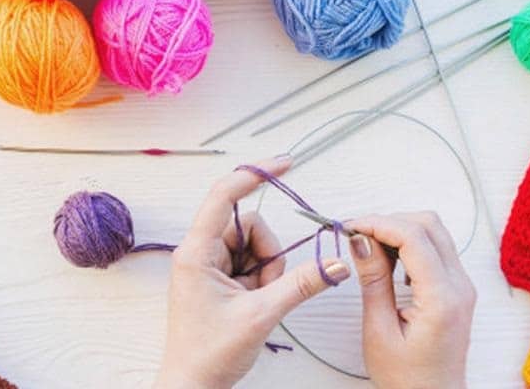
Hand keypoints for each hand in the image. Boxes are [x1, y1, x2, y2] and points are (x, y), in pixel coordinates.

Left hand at [154, 156, 350, 388]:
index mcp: (197, 252)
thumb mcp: (261, 315)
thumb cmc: (209, 354)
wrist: (192, 387)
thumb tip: (336, 262)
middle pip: (248, 225)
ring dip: (267, 269)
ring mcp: (209, 266)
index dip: (255, 174)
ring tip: (258, 301)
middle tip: (267, 287)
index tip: (286, 162)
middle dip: (268, 252)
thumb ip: (301, 284)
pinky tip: (255, 303)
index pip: (225, 195)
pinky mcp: (219, 279)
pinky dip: (263, 279)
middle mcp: (199, 252)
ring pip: (254, 245)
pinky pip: (251, 263)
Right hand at [347, 212, 475, 388]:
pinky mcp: (457, 287)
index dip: (378, 223)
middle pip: (429, 224)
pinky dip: (410, 243)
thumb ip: (373, 280)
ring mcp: (462, 285)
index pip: (413, 237)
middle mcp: (460, 286)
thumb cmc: (406, 379)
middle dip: (389, 221)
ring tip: (369, 248)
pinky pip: (436, 248)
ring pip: (434, 232)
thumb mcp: (380, 331)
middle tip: (356, 236)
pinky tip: (388, 261)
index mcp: (442, 299)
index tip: (348, 227)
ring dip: (399, 230)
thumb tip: (360, 240)